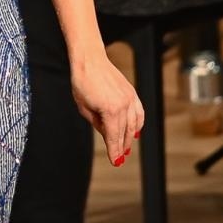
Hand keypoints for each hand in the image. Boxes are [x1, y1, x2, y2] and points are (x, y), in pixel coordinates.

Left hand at [71, 51, 143, 166]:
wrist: (90, 61)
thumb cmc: (82, 82)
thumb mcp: (84, 108)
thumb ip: (97, 124)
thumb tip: (107, 134)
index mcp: (110, 111)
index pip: (114, 137)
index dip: (114, 151)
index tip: (116, 162)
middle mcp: (123, 105)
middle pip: (125, 132)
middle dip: (122, 146)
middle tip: (119, 158)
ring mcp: (130, 99)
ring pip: (135, 124)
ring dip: (130, 137)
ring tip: (126, 147)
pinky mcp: (132, 93)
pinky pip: (139, 113)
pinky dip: (138, 124)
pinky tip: (136, 131)